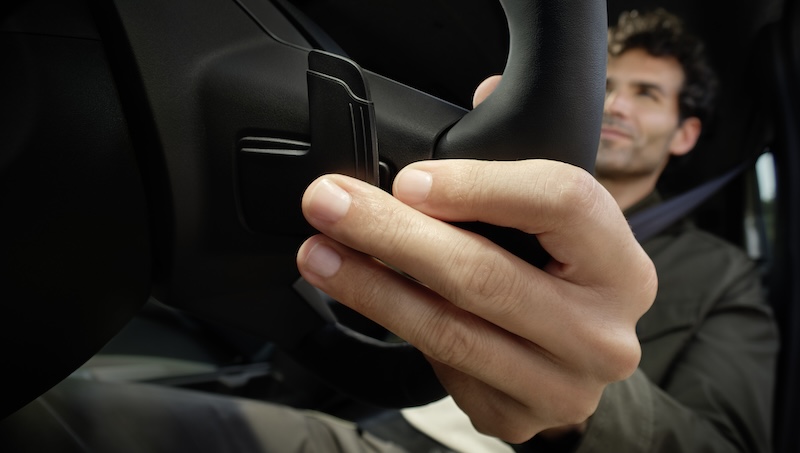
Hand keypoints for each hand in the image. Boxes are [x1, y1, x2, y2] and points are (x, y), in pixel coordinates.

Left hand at [296, 159, 655, 442]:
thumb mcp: (561, 219)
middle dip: (393, 235)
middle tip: (331, 204)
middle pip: (487, 276)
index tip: (408, 179)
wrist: (578, 356)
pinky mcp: (516, 417)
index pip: (559, 204)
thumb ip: (519, 164)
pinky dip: (393, 328)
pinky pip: (441, 370)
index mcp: (620, 264)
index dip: (478, 185)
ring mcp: (560, 386)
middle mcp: (602, 332)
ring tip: (320, 253)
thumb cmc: (564, 275)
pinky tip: (362, 297)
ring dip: (371, 288)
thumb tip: (471, 99)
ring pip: (449, 331)